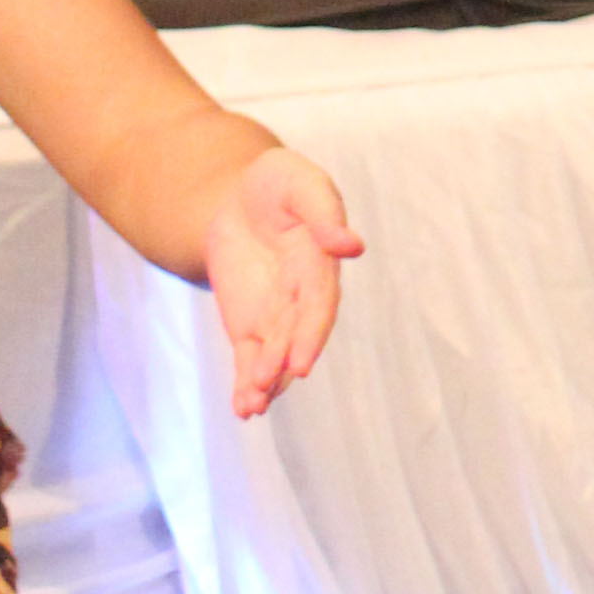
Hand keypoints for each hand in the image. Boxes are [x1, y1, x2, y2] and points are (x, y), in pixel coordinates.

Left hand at [201, 147, 363, 420]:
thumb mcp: (300, 184)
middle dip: (282, 363)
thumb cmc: (280, 184)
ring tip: (251, 406)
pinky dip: (246, 383)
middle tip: (265, 383)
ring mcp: (277, 317)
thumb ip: (323, 213)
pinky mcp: (251, 326)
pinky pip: (249, 359)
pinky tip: (242, 409)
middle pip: (295, 337)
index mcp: (320, 267)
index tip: (301, 362)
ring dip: (264, 383)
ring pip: (274, 356)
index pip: (318, 306)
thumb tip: (350, 245)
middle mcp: (304, 299)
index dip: (310, 335)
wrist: (242, 196)